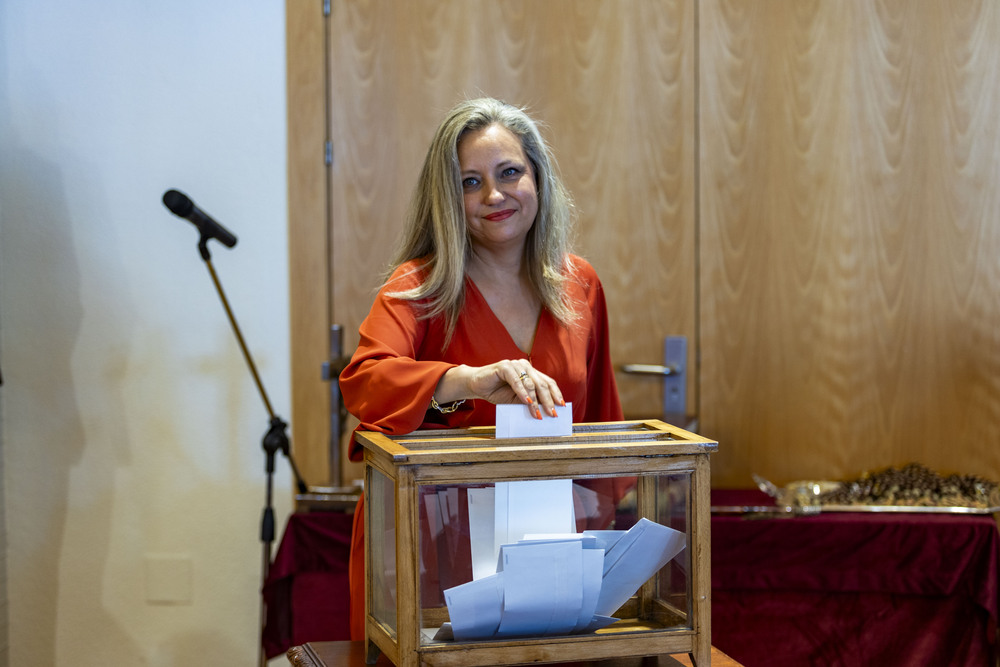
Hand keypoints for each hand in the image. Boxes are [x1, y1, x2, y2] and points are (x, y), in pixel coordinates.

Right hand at [438, 361, 564, 418]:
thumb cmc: (497, 392)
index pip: (548, 382)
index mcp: (531, 372)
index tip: (561, 406)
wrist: (476, 385)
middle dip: (548, 400)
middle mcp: (525, 366)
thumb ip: (529, 402)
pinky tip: (527, 402)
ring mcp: (515, 364)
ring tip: (537, 413)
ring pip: (530, 383)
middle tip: (552, 413)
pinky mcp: (504, 366)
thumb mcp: (516, 400)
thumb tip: (544, 413)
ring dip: (535, 400)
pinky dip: (522, 392)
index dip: (556, 394)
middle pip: (542, 383)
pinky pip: (516, 380)